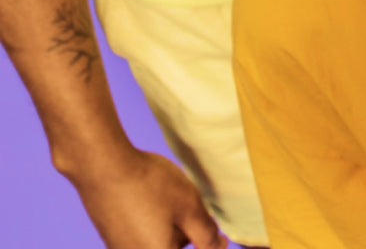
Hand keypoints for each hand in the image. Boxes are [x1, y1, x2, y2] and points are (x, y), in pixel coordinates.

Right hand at [73, 147, 227, 248]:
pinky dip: (153, 220)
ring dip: (170, 226)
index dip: (206, 243)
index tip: (210, 225)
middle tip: (187, 205)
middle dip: (186, 234)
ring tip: (168, 198)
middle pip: (174, 248)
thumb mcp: (189, 208)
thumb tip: (219, 247)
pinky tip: (151, 198)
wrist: (103, 167)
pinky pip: (141, 235)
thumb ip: (206, 234)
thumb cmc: (148, 186)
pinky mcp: (113, 237)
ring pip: (158, 242)